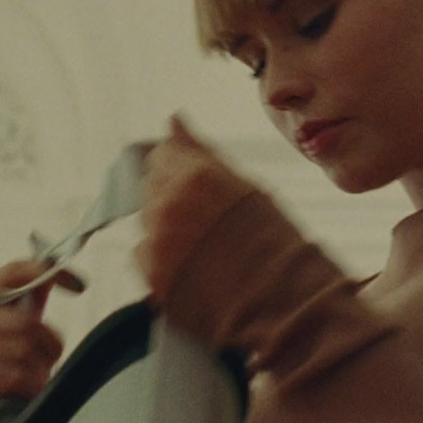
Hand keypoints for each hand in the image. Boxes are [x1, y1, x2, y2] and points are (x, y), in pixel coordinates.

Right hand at [0, 259, 83, 422]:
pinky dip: (25, 386)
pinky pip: (11, 377)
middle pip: (25, 321)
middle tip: (46, 356)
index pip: (13, 272)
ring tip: (33, 376)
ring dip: (38, 368)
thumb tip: (54, 264)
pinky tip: (20, 390)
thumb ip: (33, 289)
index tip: (78, 286)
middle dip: (46, 343)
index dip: (46, 274)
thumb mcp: (17, 320)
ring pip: (21, 351)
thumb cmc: (2, 359)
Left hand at [135, 114, 260, 302]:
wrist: (281, 303)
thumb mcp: (245, 186)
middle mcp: (170, 204)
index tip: (198, 186)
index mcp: (197, 176)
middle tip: (204, 221)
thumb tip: (172, 119)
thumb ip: (202, 151)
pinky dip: (160, 258)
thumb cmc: (272, 241)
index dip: (180, 168)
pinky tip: (191, 267)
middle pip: (150, 185)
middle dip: (170, 196)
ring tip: (202, 248)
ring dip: (165, 228)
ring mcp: (158, 241)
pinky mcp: (150, 274)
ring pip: (146, 220)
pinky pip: (141, 253)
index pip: (163, 154)